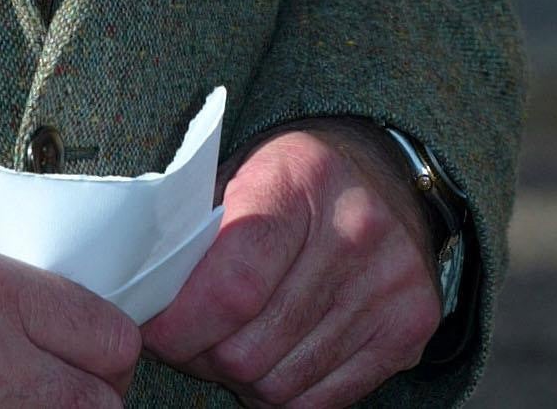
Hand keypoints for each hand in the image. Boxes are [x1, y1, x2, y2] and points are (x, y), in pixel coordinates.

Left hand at [140, 121, 442, 406]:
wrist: (385, 173)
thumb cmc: (294, 176)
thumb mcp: (242, 171)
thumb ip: (200, 229)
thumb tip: (148, 295)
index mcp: (302, 181)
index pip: (234, 284)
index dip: (183, 323)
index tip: (153, 331)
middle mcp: (355, 235)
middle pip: (254, 345)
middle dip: (203, 356)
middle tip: (183, 342)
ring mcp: (388, 288)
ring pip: (284, 382)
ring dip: (240, 380)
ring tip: (223, 352)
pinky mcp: (408, 330)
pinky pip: (325, 400)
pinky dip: (283, 396)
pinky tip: (267, 366)